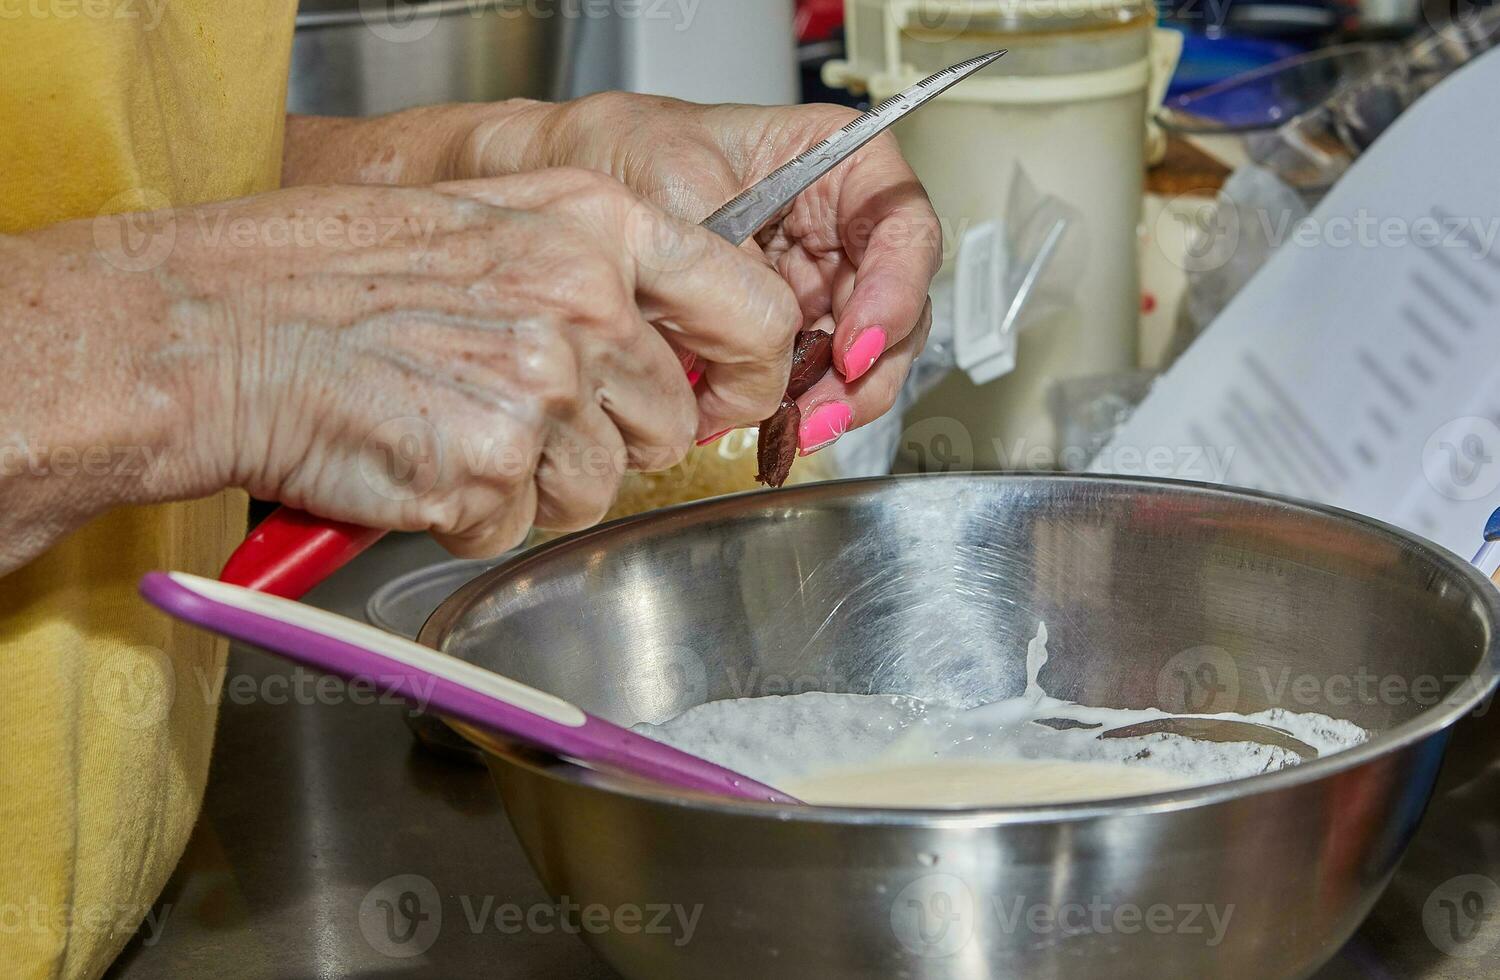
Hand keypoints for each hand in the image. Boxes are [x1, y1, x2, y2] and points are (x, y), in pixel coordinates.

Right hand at [5, 169, 799, 566]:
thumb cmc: (325, 273)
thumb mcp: (483, 222)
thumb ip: (590, 272)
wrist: (215, 327)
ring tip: (450, 431)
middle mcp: (583, 303)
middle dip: (608, 439)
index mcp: (595, 226)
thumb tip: (660, 342)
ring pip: (599, 488)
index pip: (751, 310)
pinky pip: (519, 527)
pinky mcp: (491, 471)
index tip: (725, 398)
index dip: (747, 372)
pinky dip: (470, 516)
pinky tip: (417, 462)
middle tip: (518, 415)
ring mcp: (541, 389)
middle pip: (669, 423)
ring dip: (534, 484)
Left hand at [456, 94, 942, 454]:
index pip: (904, 228)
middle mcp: (835, 228)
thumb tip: (772, 335)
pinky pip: (807, 378)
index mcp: (835, 164)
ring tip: (792, 427)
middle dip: (867, 369)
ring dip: (835, 401)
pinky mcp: (775, 333)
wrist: (563, 184)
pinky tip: (766, 424)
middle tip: (821, 410)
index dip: (895, 293)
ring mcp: (809, 285)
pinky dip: (793, 408)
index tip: (854, 342)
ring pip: (860, 356)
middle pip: (894, 307)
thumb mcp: (677, 177)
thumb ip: (734, 257)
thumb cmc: (620, 147)